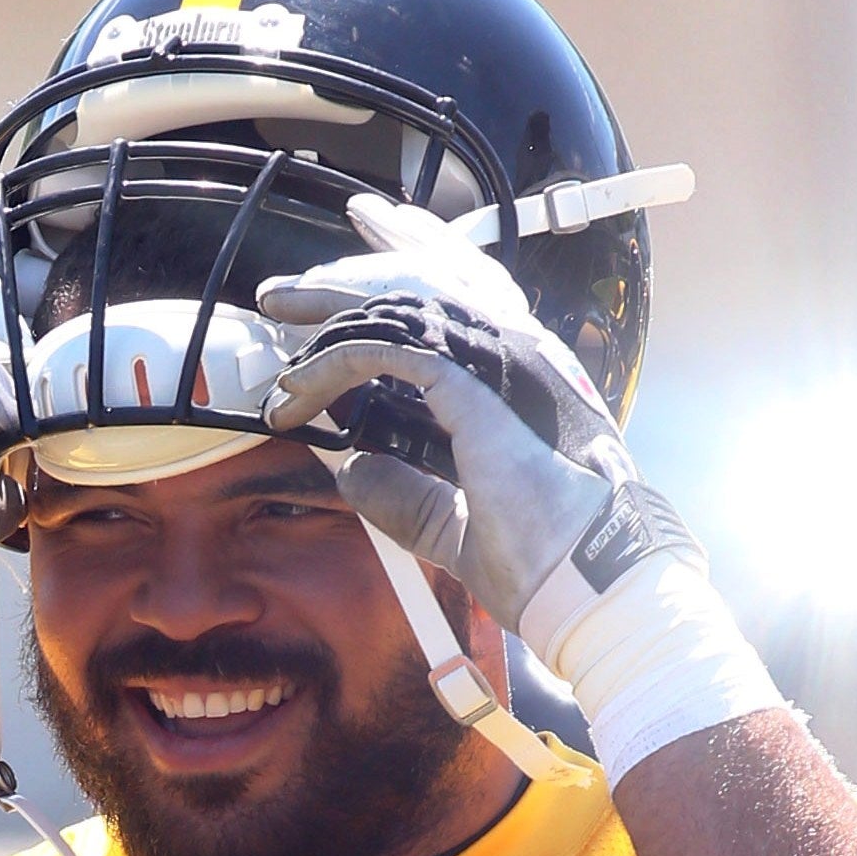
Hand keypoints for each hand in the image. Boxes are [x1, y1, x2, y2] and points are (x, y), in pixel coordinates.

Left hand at [256, 194, 692, 644]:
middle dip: (354, 272)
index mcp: (518, 378)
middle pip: (428, 278)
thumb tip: (351, 470)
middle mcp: (514, 354)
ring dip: (328, 309)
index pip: (460, 298)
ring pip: (399, 303)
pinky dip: (334, 362)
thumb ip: (406, 492)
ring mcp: (499, 362)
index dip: (408, 271)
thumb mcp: (451, 520)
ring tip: (277, 316)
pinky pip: (386, 350)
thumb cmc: (537, 560)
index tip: (349, 274)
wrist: (579, 584)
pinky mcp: (472, 385)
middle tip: (287, 290)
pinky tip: (300, 386)